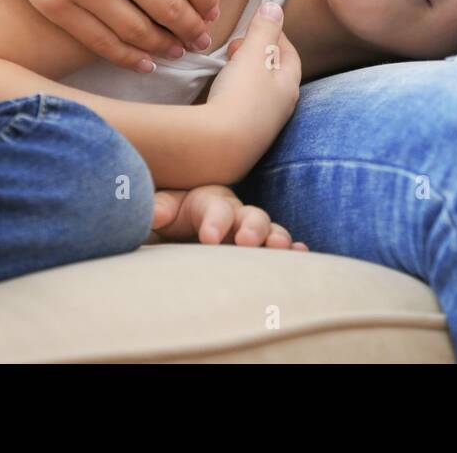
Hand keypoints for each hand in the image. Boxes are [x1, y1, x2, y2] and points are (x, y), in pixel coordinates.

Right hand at [0, 0, 221, 70]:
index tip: (213, 9)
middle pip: (171, 9)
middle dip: (194, 29)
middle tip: (203, 39)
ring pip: (139, 31)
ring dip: (166, 47)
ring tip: (178, 51)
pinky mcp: (53, 4)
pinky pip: (99, 41)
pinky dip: (127, 57)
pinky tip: (143, 62)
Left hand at [149, 185, 308, 249]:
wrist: (175, 231)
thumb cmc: (168, 218)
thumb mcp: (160, 210)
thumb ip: (158, 207)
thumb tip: (155, 212)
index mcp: (209, 202)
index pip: (216, 209)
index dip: (215, 222)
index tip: (210, 238)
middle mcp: (236, 215)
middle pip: (251, 217)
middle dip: (252, 228)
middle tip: (247, 242)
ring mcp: (251, 233)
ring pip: (270, 232)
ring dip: (277, 239)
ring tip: (281, 247)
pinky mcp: (259, 250)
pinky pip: (280, 248)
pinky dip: (292, 251)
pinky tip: (301, 254)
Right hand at [204, 2, 301, 160]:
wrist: (219, 147)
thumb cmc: (241, 96)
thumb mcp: (253, 55)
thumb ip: (264, 30)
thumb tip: (275, 8)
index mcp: (289, 86)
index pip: (290, 55)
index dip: (277, 36)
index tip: (261, 24)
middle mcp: (282, 108)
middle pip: (276, 74)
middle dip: (259, 54)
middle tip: (237, 44)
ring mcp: (264, 126)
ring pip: (260, 92)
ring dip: (247, 74)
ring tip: (228, 64)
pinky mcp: (244, 138)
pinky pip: (244, 107)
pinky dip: (236, 92)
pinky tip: (221, 92)